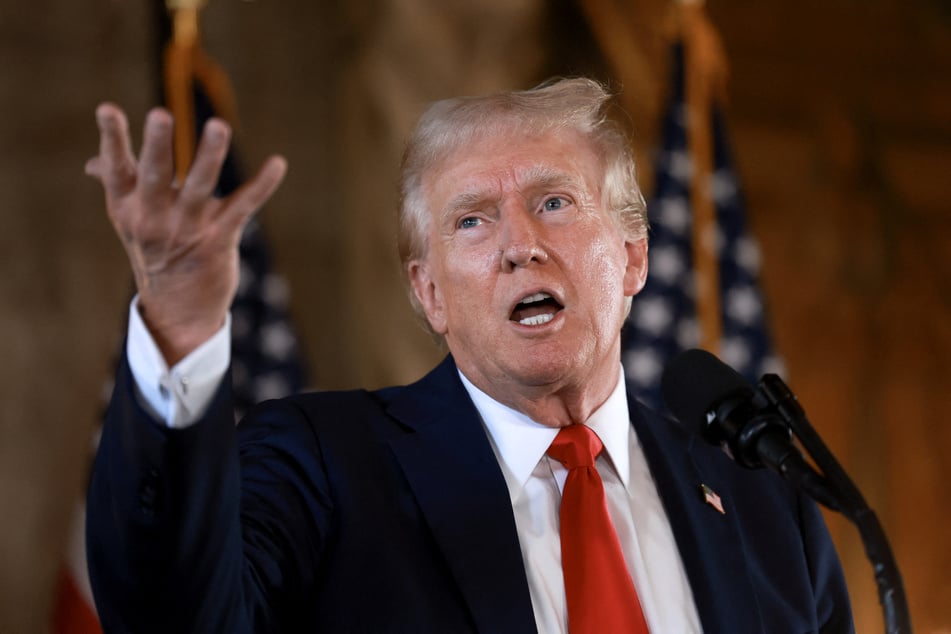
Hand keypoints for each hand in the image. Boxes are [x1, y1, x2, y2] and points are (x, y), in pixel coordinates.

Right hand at [86, 103, 286, 364]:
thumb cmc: (155, 253)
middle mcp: (153, 217)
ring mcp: (187, 229)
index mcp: (127, 206)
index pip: (116, 168)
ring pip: (199, 187)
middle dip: (158, 146)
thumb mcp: (130, 222)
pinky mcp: (219, 240)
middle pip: (155, 175)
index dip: (112, 139)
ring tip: (218, 125)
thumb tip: (91, 164)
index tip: (107, 109)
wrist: (177, 311)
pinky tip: (278, 164)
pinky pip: (242, 207)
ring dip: (209, 156)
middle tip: (161, 114)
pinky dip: (262, 185)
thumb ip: (118, 186)